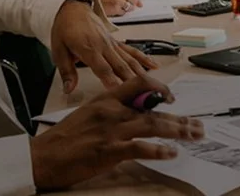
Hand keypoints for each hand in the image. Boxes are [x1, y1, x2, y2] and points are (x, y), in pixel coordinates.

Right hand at [30, 75, 203, 190]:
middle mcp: (112, 111)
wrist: (42, 156)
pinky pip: (141, 148)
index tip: (173, 98)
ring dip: (177, 130)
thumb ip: (114, 110)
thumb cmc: (65, 138)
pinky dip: (159, 150)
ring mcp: (111, 130)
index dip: (161, 88)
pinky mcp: (109, 151)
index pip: (140, 83)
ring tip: (193, 136)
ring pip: (153, 124)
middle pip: (154, 107)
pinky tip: (171, 153)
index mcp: (106, 98)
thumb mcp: (90, 113)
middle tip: (197, 125)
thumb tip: (138, 113)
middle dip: (180, 117)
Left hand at [51, 1, 158, 92]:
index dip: (112, 81)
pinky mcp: (116, 42)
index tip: (119, 92)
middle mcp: (103, 46)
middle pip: (120, 66)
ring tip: (150, 84)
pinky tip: (152, 66)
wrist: (73, 7)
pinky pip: (132, 50)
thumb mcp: (58, 50)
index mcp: (88, 49)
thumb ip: (66, 71)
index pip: (103, 69)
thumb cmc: (65, 27)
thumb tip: (69, 88)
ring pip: (129, 59)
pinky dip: (143, 59)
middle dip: (131, 81)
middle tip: (141, 93)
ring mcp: (112, 44)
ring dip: (140, 73)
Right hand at [99, 0, 141, 15]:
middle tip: (122, 2)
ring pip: (131, 7)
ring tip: (118, 5)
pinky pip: (124, 12)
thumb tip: (140, 3)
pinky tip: (114, 8)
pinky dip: (120, 12)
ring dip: (126, 8)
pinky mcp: (115, 7)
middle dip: (131, 3)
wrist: (93, 2)